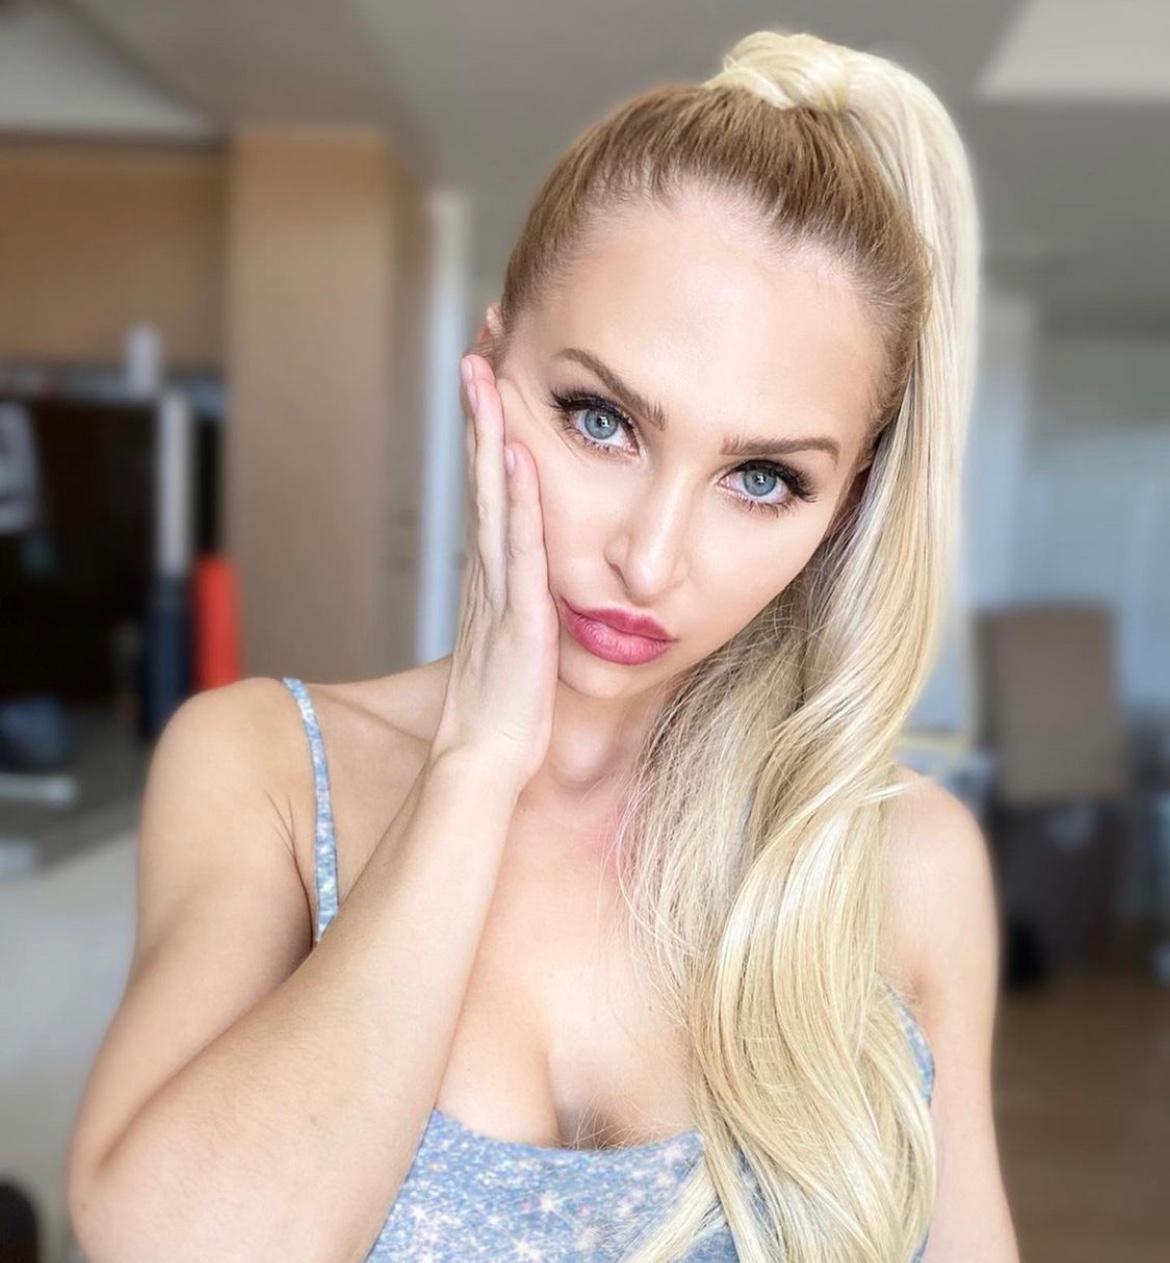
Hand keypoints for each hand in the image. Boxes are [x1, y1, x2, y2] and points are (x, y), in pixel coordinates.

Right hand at [429, 354, 559, 790]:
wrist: (485, 760)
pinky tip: (519, 455)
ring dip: (488, 431)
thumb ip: (527, 604)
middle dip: (480, 405)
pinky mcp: (518, 615)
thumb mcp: (520, 644)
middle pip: (482, 471)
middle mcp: (489, 569)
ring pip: (493, 495)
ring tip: (484, 370)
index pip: (490, 484)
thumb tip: (540, 582)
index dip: (487, 427)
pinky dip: (518, 500)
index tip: (490, 371)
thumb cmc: (508, 710)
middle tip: (478, 339)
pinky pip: (519, 548)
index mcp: (493, 572)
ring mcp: (499, 589)